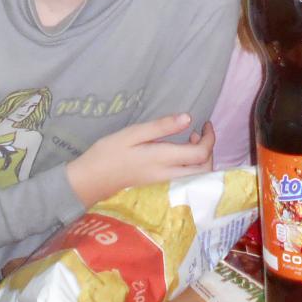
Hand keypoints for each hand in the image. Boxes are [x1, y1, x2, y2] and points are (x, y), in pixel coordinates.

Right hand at [65, 114, 213, 205]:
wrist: (91, 179)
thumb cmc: (109, 152)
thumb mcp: (133, 133)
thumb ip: (161, 126)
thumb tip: (188, 118)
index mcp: (163, 159)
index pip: (200, 154)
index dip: (210, 138)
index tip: (205, 122)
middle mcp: (168, 174)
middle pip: (204, 170)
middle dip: (209, 150)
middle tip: (200, 131)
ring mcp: (164, 182)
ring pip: (196, 175)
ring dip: (201, 157)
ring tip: (188, 138)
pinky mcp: (159, 184)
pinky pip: (186, 177)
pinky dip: (191, 164)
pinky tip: (178, 150)